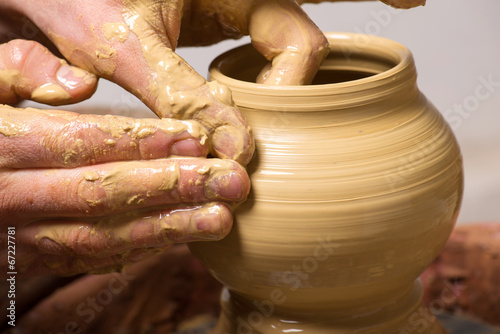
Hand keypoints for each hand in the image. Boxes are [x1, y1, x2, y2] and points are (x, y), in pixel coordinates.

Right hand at [0, 105, 249, 277]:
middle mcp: (10, 195)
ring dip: (167, 228)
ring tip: (221, 218)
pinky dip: (140, 248)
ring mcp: (23, 233)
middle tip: (229, 183)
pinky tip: (183, 235)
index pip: (81, 143)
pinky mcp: (36, 253)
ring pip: (102, 235)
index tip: (196, 140)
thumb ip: (18, 70)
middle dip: (171, 189)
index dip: (143, 144)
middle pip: (101, 193)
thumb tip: (78, 82)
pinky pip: (92, 256)